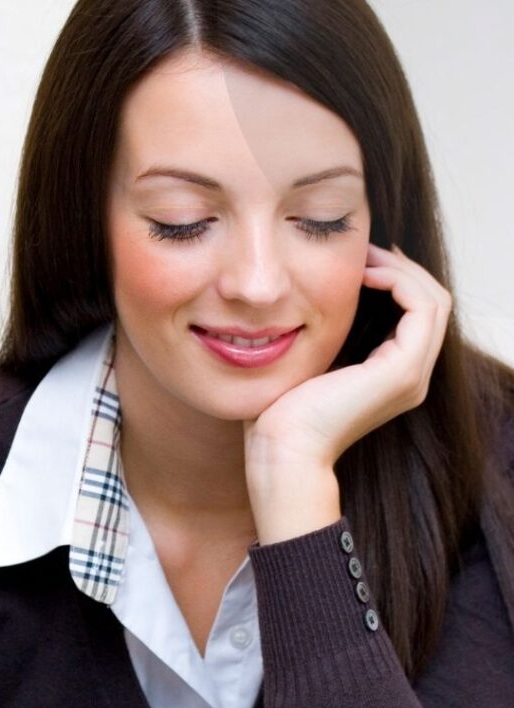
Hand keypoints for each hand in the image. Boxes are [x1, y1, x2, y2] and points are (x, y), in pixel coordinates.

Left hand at [243, 242, 451, 472]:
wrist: (281, 451)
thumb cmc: (279, 415)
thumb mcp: (307, 365)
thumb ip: (322, 338)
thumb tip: (308, 305)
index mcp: (391, 376)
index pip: (415, 314)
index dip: (394, 279)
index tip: (359, 261)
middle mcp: (410, 377)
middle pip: (431, 303)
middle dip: (402, 268)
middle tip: (366, 250)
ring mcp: (410, 376)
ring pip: (434, 300)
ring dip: (402, 270)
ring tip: (366, 257)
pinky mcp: (401, 371)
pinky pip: (423, 308)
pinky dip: (399, 282)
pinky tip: (365, 275)